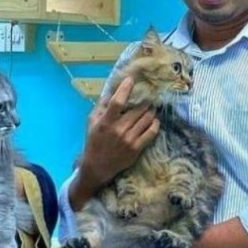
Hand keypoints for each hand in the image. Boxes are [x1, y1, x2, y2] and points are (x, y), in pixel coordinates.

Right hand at [72, 77, 158, 200]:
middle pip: (137, 110)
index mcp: (106, 122)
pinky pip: (151, 132)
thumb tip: (111, 90)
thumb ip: (101, 106)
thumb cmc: (94, 141)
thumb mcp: (92, 122)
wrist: (98, 167)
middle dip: (145, 100)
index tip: (131, 80)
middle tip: (149, 94)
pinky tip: (154, 120)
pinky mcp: (137, 148)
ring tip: (152, 106)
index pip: (117, 102)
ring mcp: (129, 140)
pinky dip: (155, 124)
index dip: (125, 89)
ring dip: (151, 110)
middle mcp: (119, 130)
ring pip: (146, 119)